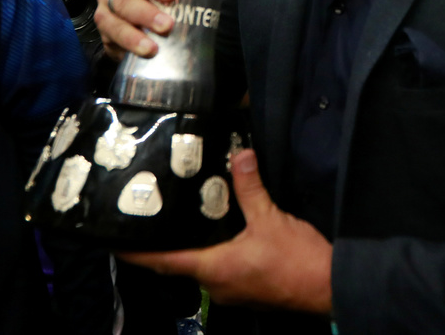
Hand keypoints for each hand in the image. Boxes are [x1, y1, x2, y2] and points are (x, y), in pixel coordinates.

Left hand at [119, 150, 333, 313]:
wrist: (331, 288)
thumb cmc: (297, 260)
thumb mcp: (270, 219)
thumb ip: (250, 187)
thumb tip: (239, 154)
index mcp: (212, 269)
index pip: (162, 262)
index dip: (136, 252)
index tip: (113, 240)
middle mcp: (216, 285)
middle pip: (179, 264)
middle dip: (165, 243)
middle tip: (150, 216)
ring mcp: (232, 290)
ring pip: (201, 266)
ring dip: (191, 246)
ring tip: (181, 216)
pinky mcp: (248, 288)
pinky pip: (221, 269)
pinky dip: (212, 251)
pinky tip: (219, 230)